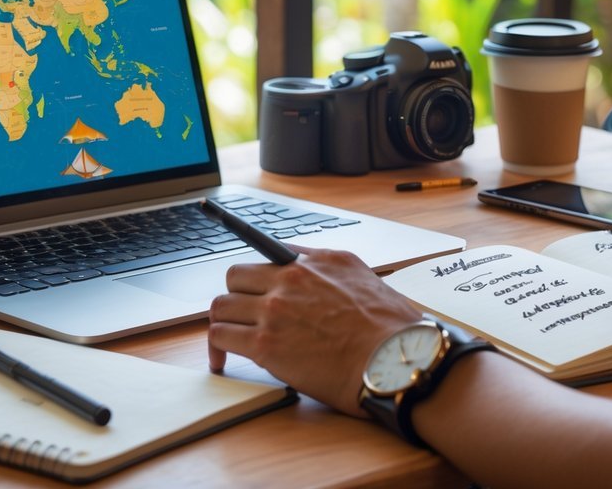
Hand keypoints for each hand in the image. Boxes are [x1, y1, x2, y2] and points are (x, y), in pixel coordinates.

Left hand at [207, 246, 421, 415]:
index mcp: (315, 262)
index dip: (256, 271)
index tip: (244, 276)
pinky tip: (221, 361)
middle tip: (242, 314)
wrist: (394, 360)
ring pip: (222, 305)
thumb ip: (331, 271)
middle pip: (236, 276)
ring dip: (224, 322)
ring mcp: (274, 310)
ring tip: (229, 339)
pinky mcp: (265, 343)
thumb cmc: (389, 330)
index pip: (268, 251)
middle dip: (237, 295)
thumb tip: (314, 273)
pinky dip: (217, 349)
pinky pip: (222, 336)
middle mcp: (289, 280)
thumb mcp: (364, 278)